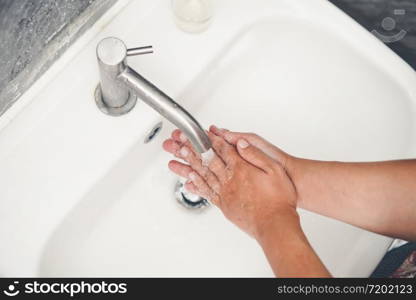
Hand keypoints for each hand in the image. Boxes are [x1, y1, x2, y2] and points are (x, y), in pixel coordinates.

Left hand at [163, 125, 298, 239]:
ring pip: (203, 174)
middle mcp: (230, 180)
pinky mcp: (224, 205)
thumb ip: (255, 155)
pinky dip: (196, 184)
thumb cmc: (279, 200)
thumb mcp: (274, 170)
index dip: (211, 139)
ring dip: (190, 164)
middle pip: (208, 160)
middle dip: (193, 148)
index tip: (201, 132)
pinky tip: (189, 180)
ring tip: (178, 156)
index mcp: (242, 169)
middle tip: (180, 140)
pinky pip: (206, 192)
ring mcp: (225, 193)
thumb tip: (241, 143)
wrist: (274, 225)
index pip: (223, 149)